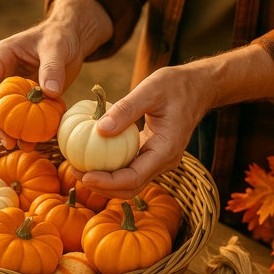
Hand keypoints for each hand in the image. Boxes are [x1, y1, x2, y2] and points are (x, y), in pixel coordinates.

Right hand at [0, 0, 112, 150]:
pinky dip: (30, 130)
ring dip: (12, 132)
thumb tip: (49, 93)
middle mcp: (4, 75)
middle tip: (7, 142)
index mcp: (1, 57)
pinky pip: (26, 117)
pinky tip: (36, 143)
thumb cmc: (61, 36)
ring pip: (8, 114)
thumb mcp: (57, 47)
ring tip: (21, 147)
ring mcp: (17, 89)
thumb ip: (52, 68)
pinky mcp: (30, 99)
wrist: (73, 39)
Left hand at [73, 44, 273, 198]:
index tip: (85, 176)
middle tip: (75, 173)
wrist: (199, 88)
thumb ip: (127, 109)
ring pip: (129, 182)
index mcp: (166, 151)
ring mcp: (157, 160)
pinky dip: (110, 169)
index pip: (134, 178)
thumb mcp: (151, 89)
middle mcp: (163, 162)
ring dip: (104, 181)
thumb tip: (100, 130)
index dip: (107, 182)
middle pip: (130, 188)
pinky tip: (91, 158)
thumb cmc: (177, 85)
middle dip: (101, 186)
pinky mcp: (151, 155)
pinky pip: (129, 169)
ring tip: (78, 168)